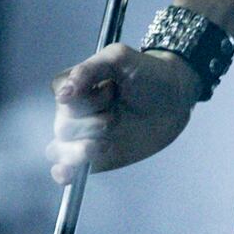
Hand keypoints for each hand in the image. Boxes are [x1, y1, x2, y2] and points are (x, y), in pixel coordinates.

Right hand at [50, 43, 199, 173]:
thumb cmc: (148, 74)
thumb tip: (63, 93)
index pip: (61, 95)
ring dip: (81, 150)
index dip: (85, 97)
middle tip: (116, 115)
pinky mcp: (91, 157)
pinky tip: (69, 173)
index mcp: (76, 85)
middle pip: (63, 126)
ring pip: (59, 150)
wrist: (174, 100)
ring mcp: (81, 136)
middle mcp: (74, 112)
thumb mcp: (119, 59)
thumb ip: (90, 69)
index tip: (110, 90)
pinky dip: (63, 172)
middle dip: (92, 124)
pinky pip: (65, 169)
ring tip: (106, 142)